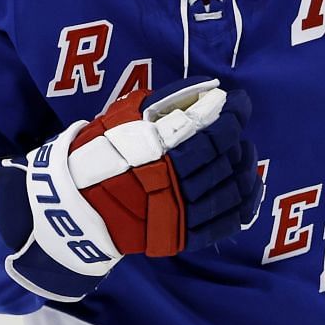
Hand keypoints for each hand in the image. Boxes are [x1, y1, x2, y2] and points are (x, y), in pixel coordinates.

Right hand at [0, 78, 261, 301]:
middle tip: (237, 130)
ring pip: (230, 190)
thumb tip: (211, 89)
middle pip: (224, 159)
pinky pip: (226, 222)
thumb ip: (168, 100)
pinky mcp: (183, 236)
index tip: (240, 103)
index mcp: (160, 151)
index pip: (213, 131)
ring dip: (245, 169)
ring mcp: (180, 212)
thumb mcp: (126, 114)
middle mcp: (174, 182)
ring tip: (244, 154)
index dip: (234, 115)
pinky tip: (249, 187)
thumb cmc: (100, 150)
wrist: (74, 203)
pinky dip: (244, 204)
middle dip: (237, 140)